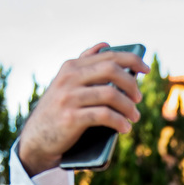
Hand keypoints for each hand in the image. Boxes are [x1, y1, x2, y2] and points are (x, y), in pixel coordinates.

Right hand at [17, 43, 149, 175]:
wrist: (36, 139)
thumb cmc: (58, 111)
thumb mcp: (67, 83)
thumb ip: (84, 65)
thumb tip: (106, 44)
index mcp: (71, 67)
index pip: (108, 56)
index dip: (131, 60)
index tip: (146, 69)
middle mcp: (69, 78)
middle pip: (111, 70)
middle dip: (131, 84)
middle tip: (138, 98)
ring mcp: (69, 97)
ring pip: (111, 94)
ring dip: (128, 107)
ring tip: (134, 116)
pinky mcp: (71, 117)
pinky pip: (104, 115)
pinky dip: (119, 122)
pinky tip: (125, 128)